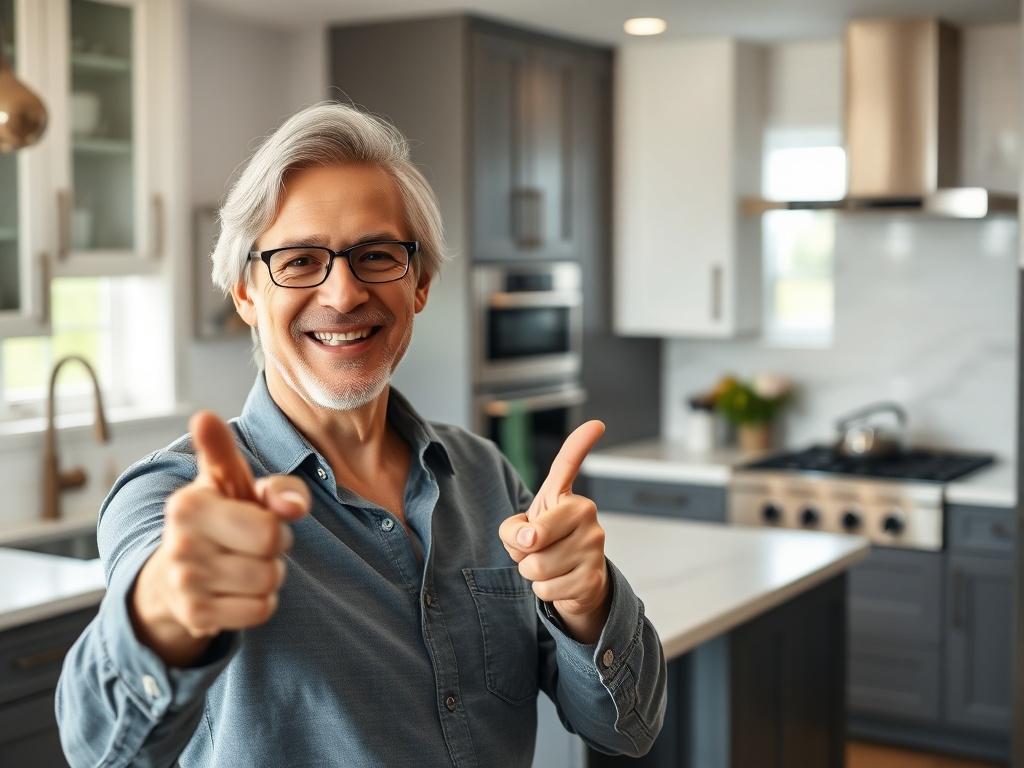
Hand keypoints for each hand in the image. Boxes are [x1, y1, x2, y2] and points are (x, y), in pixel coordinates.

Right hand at [129, 411, 309, 666]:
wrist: (170, 580)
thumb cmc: (216, 521)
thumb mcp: (235, 488)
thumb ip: (265, 479)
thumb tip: (267, 476)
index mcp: (190, 502)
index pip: (271, 522)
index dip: (277, 519)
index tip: (260, 512)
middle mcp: (180, 541)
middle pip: (274, 553)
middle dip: (275, 549)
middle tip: (253, 544)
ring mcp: (184, 582)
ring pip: (270, 584)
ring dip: (269, 578)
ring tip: (243, 566)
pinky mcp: (195, 615)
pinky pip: (261, 612)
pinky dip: (260, 604)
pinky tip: (236, 592)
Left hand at [498, 420, 608, 643]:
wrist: (576, 583)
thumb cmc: (546, 546)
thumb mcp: (522, 531)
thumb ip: (514, 529)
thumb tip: (528, 539)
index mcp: (567, 498)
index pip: (568, 467)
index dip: (580, 443)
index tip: (596, 424)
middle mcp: (586, 515)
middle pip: (532, 538)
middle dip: (522, 552)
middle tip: (534, 550)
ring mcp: (594, 545)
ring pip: (537, 567)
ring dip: (532, 574)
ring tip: (548, 566)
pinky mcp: (593, 576)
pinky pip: (547, 589)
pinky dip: (544, 591)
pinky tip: (560, 583)